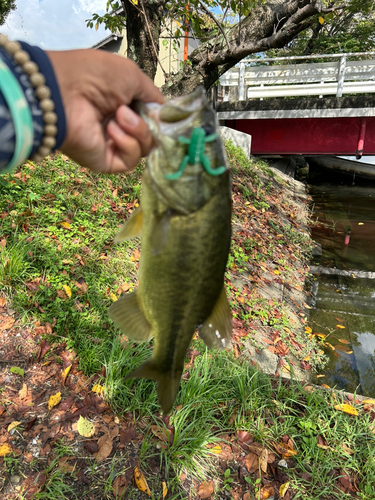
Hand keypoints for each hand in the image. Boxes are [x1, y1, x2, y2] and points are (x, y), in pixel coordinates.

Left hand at [47, 49, 163, 172]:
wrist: (64, 92)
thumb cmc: (95, 76)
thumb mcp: (131, 75)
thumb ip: (152, 95)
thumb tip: (163, 113)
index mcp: (125, 104)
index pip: (152, 119)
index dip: (160, 118)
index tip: (163, 114)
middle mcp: (120, 125)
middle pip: (152, 136)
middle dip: (149, 123)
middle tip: (133, 110)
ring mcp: (113, 145)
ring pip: (145, 149)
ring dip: (138, 130)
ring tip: (119, 115)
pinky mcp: (107, 162)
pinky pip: (131, 160)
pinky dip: (127, 144)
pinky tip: (112, 130)